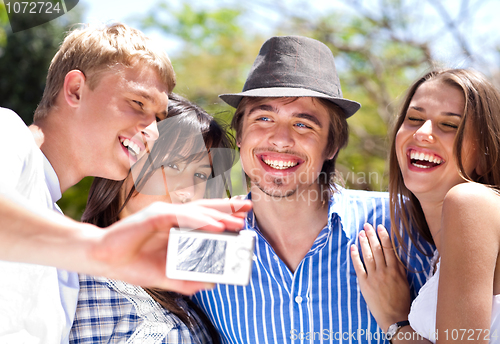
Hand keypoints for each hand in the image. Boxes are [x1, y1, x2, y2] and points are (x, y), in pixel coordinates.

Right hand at [86, 199, 251, 293]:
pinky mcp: (154, 216)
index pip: (205, 218)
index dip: (224, 216)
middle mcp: (172, 218)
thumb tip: (213, 283)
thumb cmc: (133, 264)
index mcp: (176, 229)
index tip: (244, 217)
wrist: (105, 260)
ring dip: (219, 216)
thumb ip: (189, 279)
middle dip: (228, 210)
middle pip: (205, 210)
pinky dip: (200, 220)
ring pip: (197, 211)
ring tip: (238, 222)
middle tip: (248, 210)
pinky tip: (216, 225)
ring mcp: (164, 215)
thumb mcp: (166, 276)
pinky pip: (182, 216)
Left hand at [350, 223, 410, 331]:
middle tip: (367, 225)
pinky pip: (359, 267)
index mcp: (396, 270)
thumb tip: (394, 252)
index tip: (379, 226)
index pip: (389, 248)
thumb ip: (398, 266)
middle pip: (377, 249)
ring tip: (360, 233)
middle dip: (371, 235)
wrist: (394, 317)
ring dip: (363, 242)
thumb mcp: (404, 280)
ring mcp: (374, 277)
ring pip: (368, 256)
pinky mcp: (364, 283)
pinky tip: (353, 247)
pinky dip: (355, 256)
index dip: (384, 236)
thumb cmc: (401, 299)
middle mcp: (384, 271)